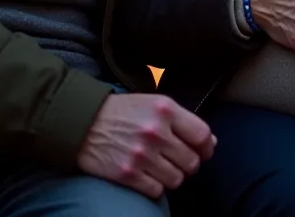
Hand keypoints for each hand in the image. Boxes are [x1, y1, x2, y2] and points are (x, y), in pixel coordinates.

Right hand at [77, 92, 215, 198]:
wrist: (83, 121)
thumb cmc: (122, 111)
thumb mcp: (153, 103)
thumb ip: (181, 119)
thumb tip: (210, 141)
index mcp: (165, 109)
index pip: (202, 135)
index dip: (206, 147)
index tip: (203, 151)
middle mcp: (156, 131)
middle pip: (191, 162)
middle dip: (188, 164)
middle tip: (177, 160)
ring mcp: (142, 154)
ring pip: (176, 179)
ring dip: (171, 176)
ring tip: (160, 167)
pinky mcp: (128, 174)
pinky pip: (157, 191)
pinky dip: (154, 186)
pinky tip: (146, 174)